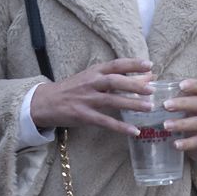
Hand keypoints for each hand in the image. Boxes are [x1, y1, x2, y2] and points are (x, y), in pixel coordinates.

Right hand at [30, 58, 154, 135]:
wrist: (44, 102)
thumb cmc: (73, 88)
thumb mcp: (92, 78)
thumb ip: (117, 77)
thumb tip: (147, 75)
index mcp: (94, 71)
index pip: (115, 64)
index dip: (133, 64)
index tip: (150, 65)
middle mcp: (90, 83)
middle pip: (114, 81)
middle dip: (133, 85)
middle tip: (152, 89)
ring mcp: (86, 99)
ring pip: (111, 101)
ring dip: (131, 104)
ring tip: (148, 107)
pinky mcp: (83, 115)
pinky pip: (104, 121)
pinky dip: (120, 127)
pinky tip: (134, 131)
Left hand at [161, 79, 196, 162]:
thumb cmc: (187, 123)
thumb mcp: (181, 111)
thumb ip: (166, 101)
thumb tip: (145, 86)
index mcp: (195, 102)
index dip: (193, 85)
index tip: (181, 85)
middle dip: (182, 103)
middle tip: (165, 105)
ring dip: (181, 123)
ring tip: (166, 126)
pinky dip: (187, 143)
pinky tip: (175, 145)